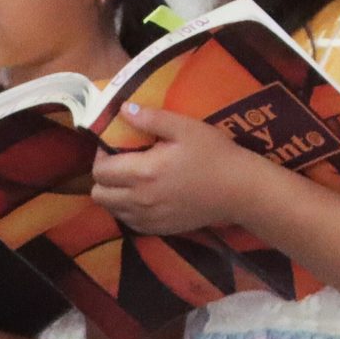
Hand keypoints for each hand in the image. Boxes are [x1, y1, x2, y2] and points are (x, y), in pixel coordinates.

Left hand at [89, 103, 266, 235]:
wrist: (240, 190)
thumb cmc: (214, 154)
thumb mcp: (185, 127)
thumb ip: (152, 118)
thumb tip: (123, 109)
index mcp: (143, 172)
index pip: (100, 171)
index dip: (100, 156)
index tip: (114, 145)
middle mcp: (140, 200)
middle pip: (99, 195)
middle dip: (103, 177)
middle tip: (120, 162)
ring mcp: (150, 218)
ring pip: (112, 210)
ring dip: (114, 194)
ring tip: (132, 178)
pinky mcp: (160, 229)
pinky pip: (130, 222)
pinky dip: (129, 210)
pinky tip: (144, 195)